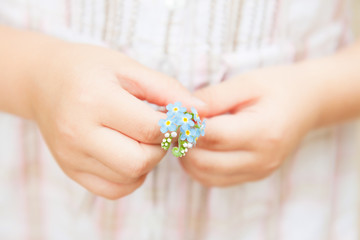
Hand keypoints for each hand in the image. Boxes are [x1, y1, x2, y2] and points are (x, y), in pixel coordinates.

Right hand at [27, 41, 203, 198]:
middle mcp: (77, 133)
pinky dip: (132, 176)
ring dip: (148, 162)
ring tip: (142, 138)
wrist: (44, 82)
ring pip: (130, 178)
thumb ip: (168, 89)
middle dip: (162, 147)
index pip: (151, 128)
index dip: (174, 124)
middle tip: (160, 129)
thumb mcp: (129, 68)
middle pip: (140, 160)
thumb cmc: (88, 70)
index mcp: (93, 100)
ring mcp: (71, 157)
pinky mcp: (71, 171)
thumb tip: (201, 111)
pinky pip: (114, 190)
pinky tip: (128, 153)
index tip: (177, 116)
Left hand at [180, 65, 320, 186]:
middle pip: (203, 161)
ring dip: (186, 155)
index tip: (173, 112)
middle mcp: (261, 159)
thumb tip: (180, 111)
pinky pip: (214, 179)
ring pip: (204, 175)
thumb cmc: (277, 87)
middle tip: (176, 122)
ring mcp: (258, 171)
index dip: (184, 125)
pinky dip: (198, 165)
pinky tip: (199, 145)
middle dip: (181, 142)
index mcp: (263, 132)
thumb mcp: (246, 82)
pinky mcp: (253, 176)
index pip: (210, 136)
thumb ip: (212, 98)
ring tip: (187, 132)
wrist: (308, 103)